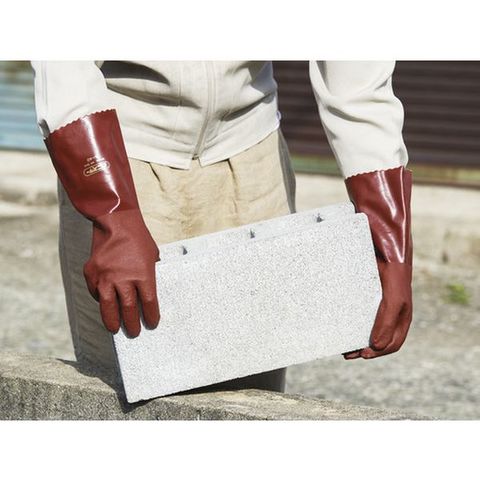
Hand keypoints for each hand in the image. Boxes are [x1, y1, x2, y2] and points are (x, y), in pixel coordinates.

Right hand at [83, 209, 159, 337]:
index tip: (152, 324)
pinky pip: (96, 292)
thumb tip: (148, 294)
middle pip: (129, 309)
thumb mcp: (151, 256)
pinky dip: (101, 299)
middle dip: (132, 323)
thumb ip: (149, 275)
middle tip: (134, 332)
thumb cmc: (138, 238)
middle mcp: (123, 278)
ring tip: (115, 329)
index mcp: (143, 275)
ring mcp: (105, 276)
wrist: (115, 221)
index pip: (149, 303)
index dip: (151, 316)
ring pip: (108, 306)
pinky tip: (106, 303)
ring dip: (112, 320)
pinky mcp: (91, 273)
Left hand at [344, 261, 411, 359]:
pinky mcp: (366, 297)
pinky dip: (351, 324)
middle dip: (364, 349)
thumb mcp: (393, 302)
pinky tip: (341, 327)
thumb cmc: (394, 278)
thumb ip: (386, 324)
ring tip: (342, 346)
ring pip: (368, 329)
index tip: (362, 354)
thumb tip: (376, 346)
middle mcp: (390, 316)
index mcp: (401, 320)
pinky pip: (359, 315)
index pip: (392, 344)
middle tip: (347, 354)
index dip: (378, 353)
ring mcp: (378, 307)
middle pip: (378, 340)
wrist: (386, 253)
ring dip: (356, 339)